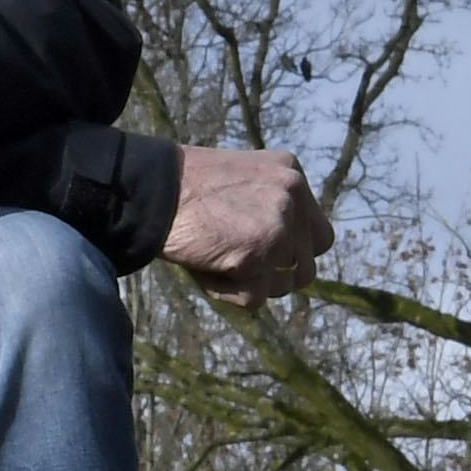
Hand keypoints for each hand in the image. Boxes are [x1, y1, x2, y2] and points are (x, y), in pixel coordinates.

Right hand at [166, 146, 331, 302]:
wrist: (151, 191)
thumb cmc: (183, 194)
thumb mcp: (240, 186)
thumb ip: (269, 210)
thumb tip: (286, 261)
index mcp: (291, 172)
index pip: (319, 235)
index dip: (292, 255)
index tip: (264, 258)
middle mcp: (294, 192)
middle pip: (307, 264)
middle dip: (276, 276)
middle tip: (240, 269)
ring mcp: (281, 222)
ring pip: (285, 283)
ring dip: (251, 284)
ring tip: (215, 263)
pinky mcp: (260, 250)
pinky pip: (256, 297)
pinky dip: (229, 293)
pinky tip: (206, 269)